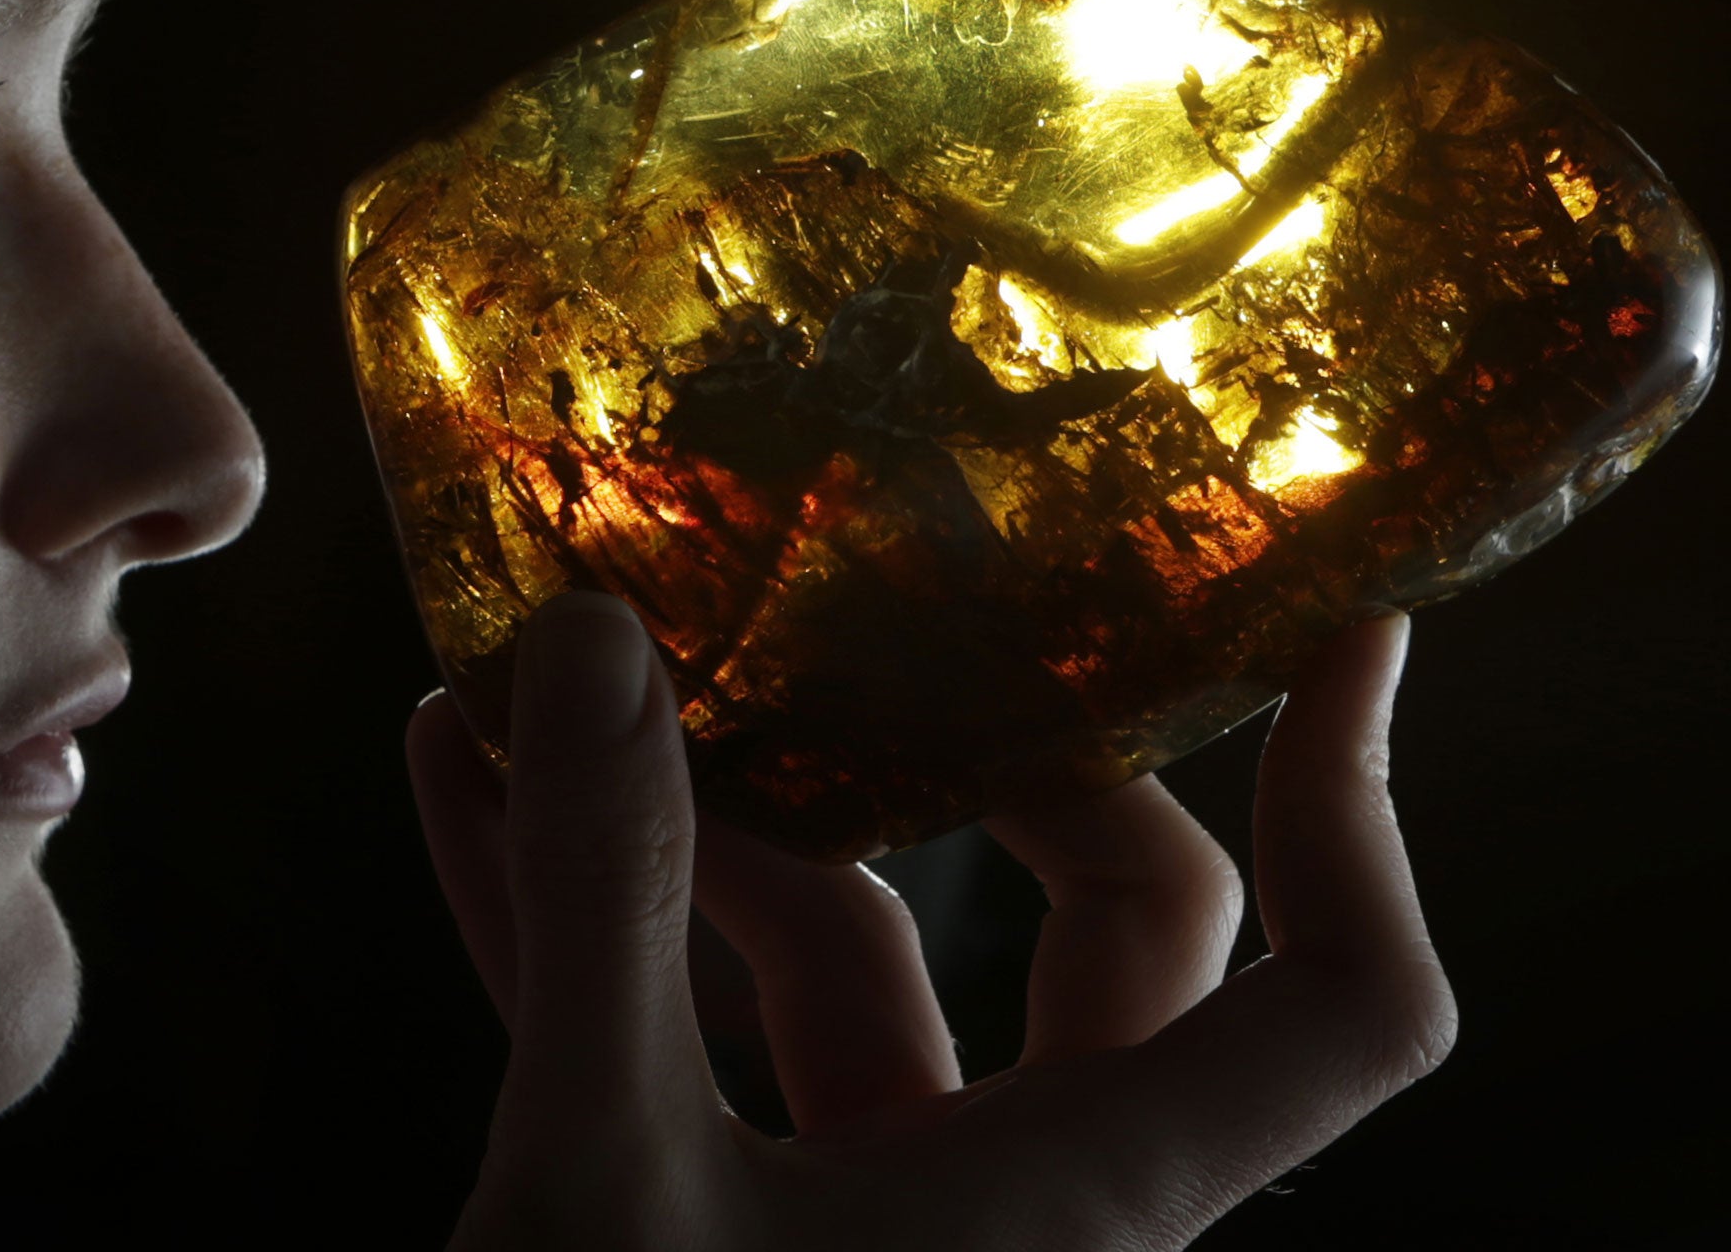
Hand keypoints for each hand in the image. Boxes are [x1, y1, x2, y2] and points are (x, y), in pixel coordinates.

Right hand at [406, 592, 1454, 1249]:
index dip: (1364, 817)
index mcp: (1080, 1208)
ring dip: (681, 832)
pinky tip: (454, 803)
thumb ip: (605, 904)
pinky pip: (700, 1052)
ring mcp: (877, 1228)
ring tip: (519, 697)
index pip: (1336, 1004)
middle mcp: (1021, 1212)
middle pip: (1098, 932)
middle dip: (961, 762)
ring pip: (847, 970)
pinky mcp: (740, 1237)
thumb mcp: (597, 1181)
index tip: (1342, 634)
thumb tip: (581, 645)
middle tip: (858, 626)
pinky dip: (593, 936)